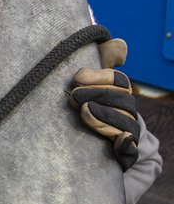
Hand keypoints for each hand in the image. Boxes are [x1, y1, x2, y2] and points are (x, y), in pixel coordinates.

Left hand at [68, 38, 139, 170]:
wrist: (90, 154)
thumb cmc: (80, 116)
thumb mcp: (85, 90)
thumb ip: (99, 65)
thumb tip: (119, 45)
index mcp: (118, 96)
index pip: (118, 81)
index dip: (100, 77)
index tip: (77, 78)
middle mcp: (127, 115)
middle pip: (122, 101)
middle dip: (97, 95)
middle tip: (74, 96)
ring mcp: (128, 136)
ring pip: (126, 124)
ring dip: (104, 116)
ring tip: (84, 111)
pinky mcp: (124, 158)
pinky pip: (130, 151)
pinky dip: (125, 145)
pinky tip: (119, 139)